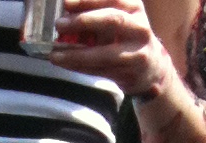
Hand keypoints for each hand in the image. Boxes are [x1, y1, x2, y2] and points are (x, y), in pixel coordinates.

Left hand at [47, 0, 170, 95]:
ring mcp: (137, 52)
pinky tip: (64, 63)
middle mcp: (139, 27)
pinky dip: (80, 67)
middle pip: (112, 20)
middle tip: (59, 24)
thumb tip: (66, 9)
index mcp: (134, 7)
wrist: (151, 68)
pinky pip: (101, 71)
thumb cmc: (126, 38)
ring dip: (76, 54)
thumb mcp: (118, 18)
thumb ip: (96, 12)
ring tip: (54, 54)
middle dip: (83, 21)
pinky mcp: (130, 73)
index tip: (66, 2)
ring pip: (105, 53)